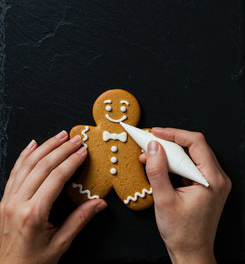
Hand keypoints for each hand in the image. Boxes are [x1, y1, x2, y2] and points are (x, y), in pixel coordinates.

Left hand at [0, 131, 106, 263]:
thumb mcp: (59, 245)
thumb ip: (79, 220)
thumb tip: (99, 203)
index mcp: (34, 213)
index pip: (56, 177)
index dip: (71, 161)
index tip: (83, 150)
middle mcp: (18, 203)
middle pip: (42, 166)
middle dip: (61, 149)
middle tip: (75, 138)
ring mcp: (8, 200)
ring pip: (27, 165)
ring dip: (44, 147)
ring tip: (59, 136)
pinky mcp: (3, 201)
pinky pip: (14, 172)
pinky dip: (24, 156)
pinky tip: (33, 145)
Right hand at [139, 128, 230, 263]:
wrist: (191, 254)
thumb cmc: (181, 233)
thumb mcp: (164, 200)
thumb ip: (157, 171)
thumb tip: (153, 147)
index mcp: (212, 179)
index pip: (196, 142)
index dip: (174, 134)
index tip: (155, 133)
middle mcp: (217, 178)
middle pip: (194, 146)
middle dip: (170, 142)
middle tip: (149, 142)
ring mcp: (213, 181)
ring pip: (191, 155)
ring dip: (170, 153)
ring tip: (149, 155)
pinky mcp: (206, 185)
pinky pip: (190, 165)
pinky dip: (174, 163)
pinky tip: (159, 165)